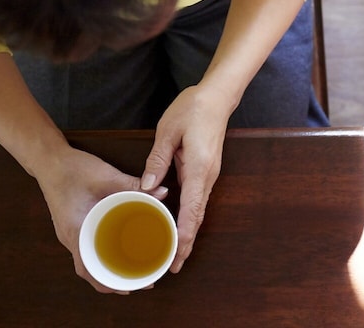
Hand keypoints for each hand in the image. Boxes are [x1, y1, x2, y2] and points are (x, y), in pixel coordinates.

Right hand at [36, 147, 168, 293]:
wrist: (50, 160)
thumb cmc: (73, 169)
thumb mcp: (107, 176)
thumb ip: (134, 185)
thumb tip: (162, 192)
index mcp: (76, 231)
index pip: (89, 269)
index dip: (109, 282)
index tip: (132, 287)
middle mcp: (72, 237)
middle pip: (91, 271)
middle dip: (114, 280)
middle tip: (142, 279)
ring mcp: (72, 233)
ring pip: (90, 260)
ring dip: (109, 269)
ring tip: (135, 269)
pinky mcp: (75, 225)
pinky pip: (89, 247)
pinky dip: (104, 255)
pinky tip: (120, 250)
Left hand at [140, 85, 229, 274]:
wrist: (217, 97)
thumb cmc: (193, 109)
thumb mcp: (168, 131)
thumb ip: (157, 160)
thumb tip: (146, 187)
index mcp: (199, 168)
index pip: (192, 209)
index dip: (184, 235)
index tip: (177, 256)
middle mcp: (208, 176)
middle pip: (198, 216)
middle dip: (187, 242)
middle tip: (173, 267)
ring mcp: (209, 174)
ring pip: (199, 210)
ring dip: (188, 231)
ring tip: (175, 253)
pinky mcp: (206, 170)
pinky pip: (197, 199)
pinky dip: (190, 217)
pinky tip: (179, 225)